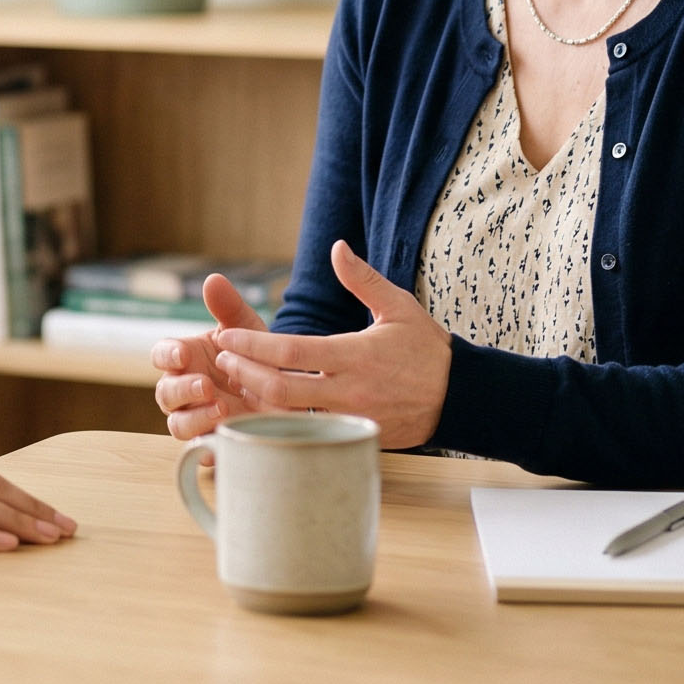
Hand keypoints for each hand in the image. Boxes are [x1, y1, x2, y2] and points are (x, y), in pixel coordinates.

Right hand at [151, 273, 268, 439]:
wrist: (287, 390)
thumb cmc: (256, 354)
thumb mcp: (246, 328)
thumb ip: (227, 307)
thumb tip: (213, 279)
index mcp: (186, 358)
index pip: (161, 355)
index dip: (167, 356)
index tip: (183, 354)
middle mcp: (186, 389)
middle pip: (165, 394)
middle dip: (182, 389)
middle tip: (205, 385)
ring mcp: (198, 417)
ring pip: (177, 425)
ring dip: (194, 418)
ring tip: (222, 408)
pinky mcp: (214, 442)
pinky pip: (201, 451)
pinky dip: (207, 448)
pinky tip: (224, 440)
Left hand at [209, 240, 451, 449]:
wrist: (461, 398)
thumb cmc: (427, 349)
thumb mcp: (398, 307)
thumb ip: (362, 280)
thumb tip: (337, 248)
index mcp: (355, 355)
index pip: (291, 353)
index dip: (252, 346)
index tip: (226, 337)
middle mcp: (349, 391)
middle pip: (281, 390)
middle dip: (244, 374)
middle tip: (222, 359)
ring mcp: (351, 418)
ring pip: (290, 418)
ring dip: (257, 399)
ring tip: (236, 378)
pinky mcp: (354, 435)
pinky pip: (308, 433)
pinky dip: (281, 421)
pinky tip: (262, 406)